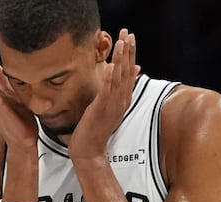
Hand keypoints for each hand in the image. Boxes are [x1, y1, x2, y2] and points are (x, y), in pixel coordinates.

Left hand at [69, 28, 140, 160]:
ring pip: (119, 77)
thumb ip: (117, 90)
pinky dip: (109, 77)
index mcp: (123, 99)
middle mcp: (121, 100)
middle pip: (127, 71)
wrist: (89, 150)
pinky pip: (107, 90)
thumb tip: (126, 74)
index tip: (130, 37)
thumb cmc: (95, 128)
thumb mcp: (108, 107)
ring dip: (121, 58)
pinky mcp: (102, 109)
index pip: (129, 72)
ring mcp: (112, 105)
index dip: (130, 54)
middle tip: (128, 32)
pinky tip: (109, 65)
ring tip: (122, 41)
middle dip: (128, 50)